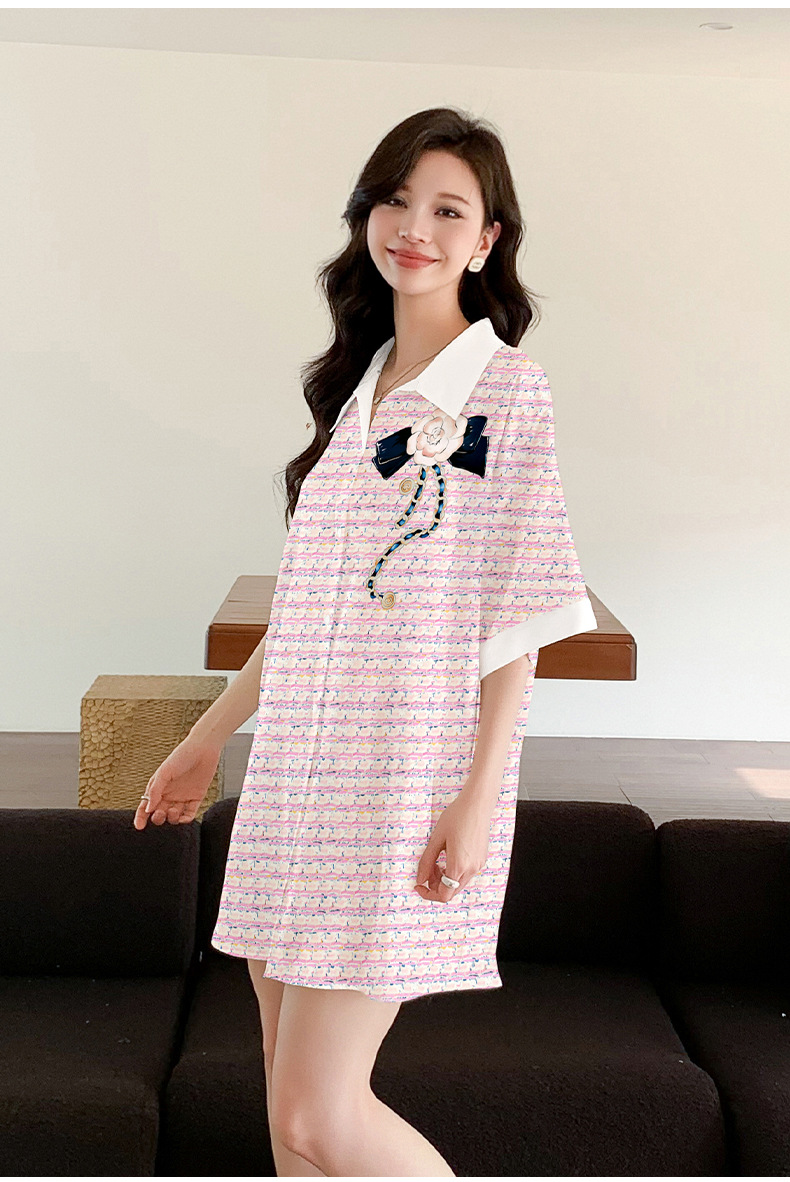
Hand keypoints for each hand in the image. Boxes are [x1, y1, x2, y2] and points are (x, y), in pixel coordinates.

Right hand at [132, 735, 221, 829]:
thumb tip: (148, 810)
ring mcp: (182, 797)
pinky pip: (189, 814)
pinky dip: (186, 819)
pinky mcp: (196, 798)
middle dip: (158, 818)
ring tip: (173, 810)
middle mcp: (169, 794)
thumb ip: (155, 791)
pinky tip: (183, 818)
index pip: (146, 806)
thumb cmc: (181, 757)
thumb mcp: (164, 773)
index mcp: (158, 787)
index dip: (141, 817)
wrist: (203, 749)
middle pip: (159, 813)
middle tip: (160, 814)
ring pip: (173, 816)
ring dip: (172, 819)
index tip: (139, 827)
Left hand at [413, 787, 493, 902]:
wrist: (477, 804)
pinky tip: (448, 855)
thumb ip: (426, 862)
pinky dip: (454, 871)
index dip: (428, 894)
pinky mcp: (481, 859)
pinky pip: (466, 874)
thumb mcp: (436, 839)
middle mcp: (471, 869)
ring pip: (458, 883)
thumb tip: (420, 879)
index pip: (443, 895)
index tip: (419, 885)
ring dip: (445, 878)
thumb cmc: (457, 816)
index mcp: (459, 865)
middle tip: (427, 868)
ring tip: (437, 860)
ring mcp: (478, 865)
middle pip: (451, 891)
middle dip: (435, 884)